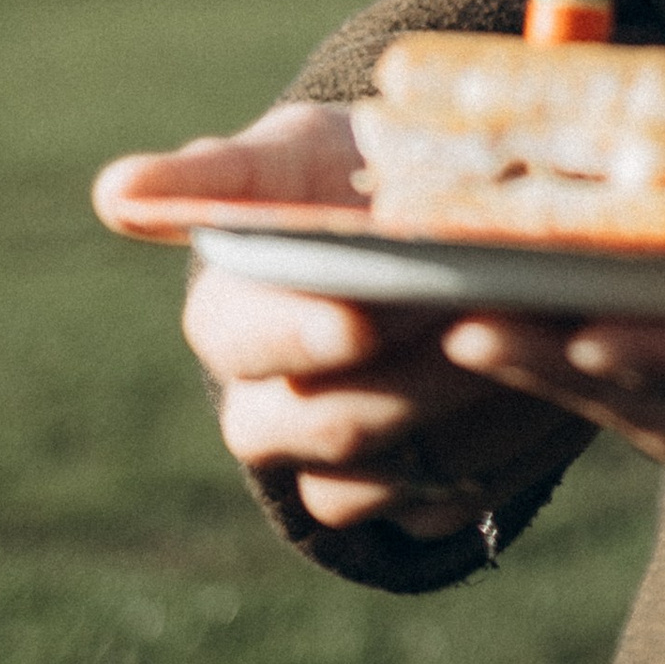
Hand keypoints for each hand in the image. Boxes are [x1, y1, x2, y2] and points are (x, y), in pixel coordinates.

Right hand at [113, 107, 585, 545]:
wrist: (431, 231)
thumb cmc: (345, 179)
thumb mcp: (293, 155)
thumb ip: (219, 175)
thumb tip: (114, 193)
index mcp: (229, 317)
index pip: (242, 341)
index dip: (298, 334)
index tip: (359, 318)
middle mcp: (264, 408)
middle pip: (326, 421)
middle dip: (411, 377)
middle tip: (488, 323)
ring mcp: (332, 465)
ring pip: (380, 477)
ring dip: (465, 416)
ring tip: (535, 346)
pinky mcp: (406, 498)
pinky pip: (443, 508)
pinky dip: (500, 455)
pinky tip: (550, 388)